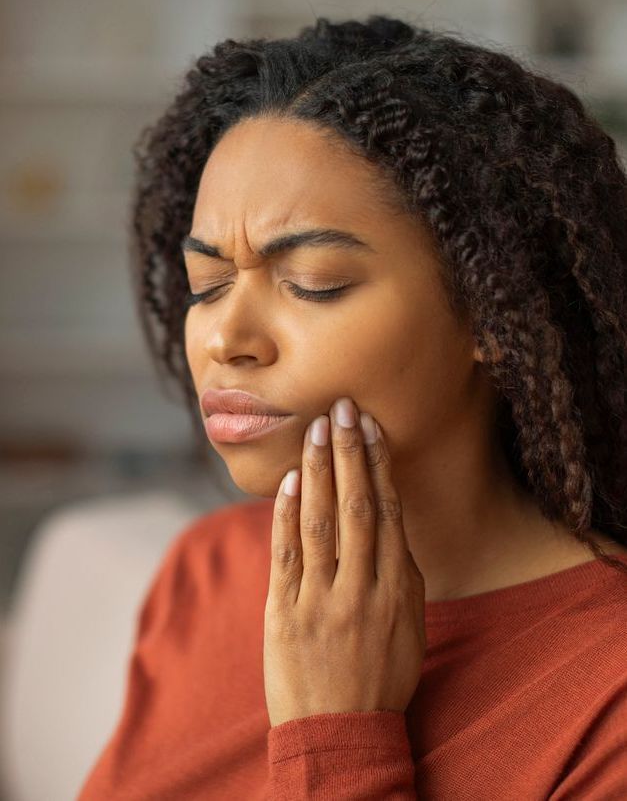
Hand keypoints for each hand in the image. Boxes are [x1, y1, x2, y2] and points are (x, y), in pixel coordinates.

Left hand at [263, 395, 425, 727]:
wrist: (339, 734)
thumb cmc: (380, 677)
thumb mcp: (408, 626)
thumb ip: (400, 574)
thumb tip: (389, 522)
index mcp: (396, 590)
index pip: (387, 513)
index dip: (379, 466)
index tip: (371, 428)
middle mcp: (361, 589)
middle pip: (355, 507)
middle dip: (349, 453)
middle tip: (343, 409)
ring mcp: (320, 600)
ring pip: (321, 522)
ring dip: (318, 470)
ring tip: (316, 429)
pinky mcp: (284, 613)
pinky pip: (286, 554)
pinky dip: (287, 514)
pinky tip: (291, 480)